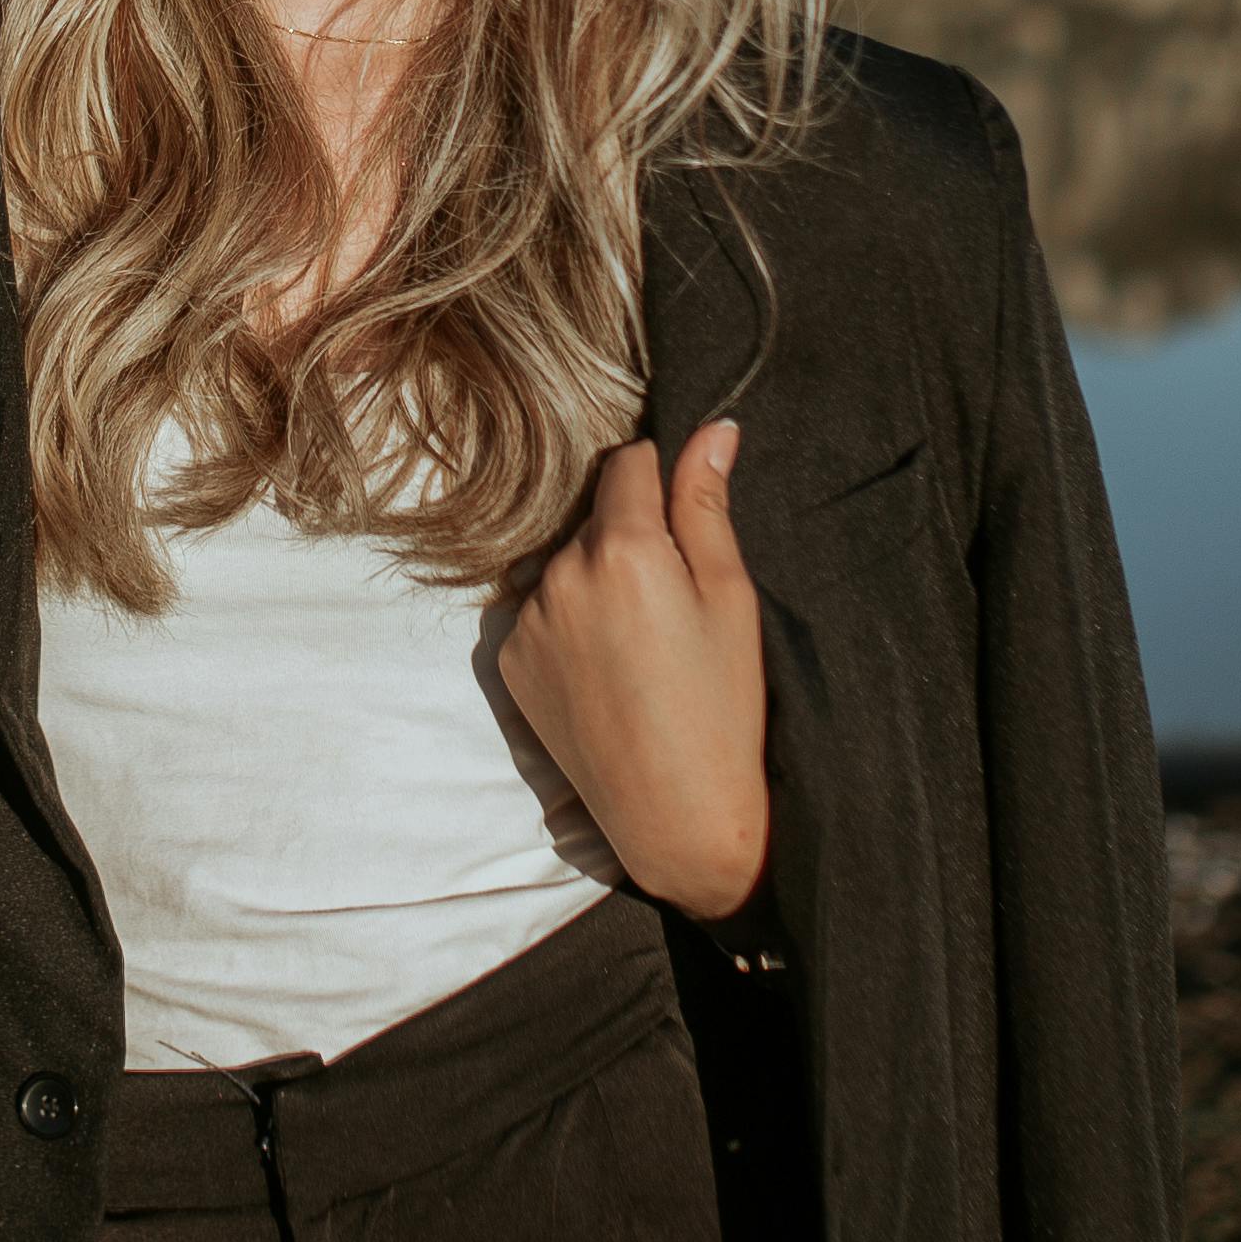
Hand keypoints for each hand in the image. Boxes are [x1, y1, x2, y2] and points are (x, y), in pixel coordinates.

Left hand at [497, 421, 771, 920]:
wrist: (674, 814)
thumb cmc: (722, 707)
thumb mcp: (731, 598)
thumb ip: (707, 505)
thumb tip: (712, 427)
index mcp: (623, 550)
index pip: (628, 465)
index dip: (661, 480)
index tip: (684, 518)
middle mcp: (560, 575)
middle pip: (596, 520)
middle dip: (630, 539)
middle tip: (674, 604)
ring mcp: (527, 620)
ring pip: (566, 567)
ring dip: (597, 582)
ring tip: (642, 647)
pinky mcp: (509, 662)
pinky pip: (542, 615)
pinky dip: (571, 626)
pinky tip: (609, 672)